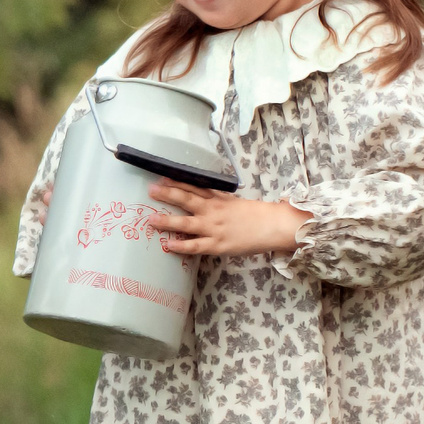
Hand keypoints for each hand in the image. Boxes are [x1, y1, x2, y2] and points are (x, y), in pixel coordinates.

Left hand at [146, 180, 310, 256]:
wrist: (273, 225)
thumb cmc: (255, 215)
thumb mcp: (234, 202)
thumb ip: (216, 199)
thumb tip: (199, 194)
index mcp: (217, 199)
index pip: (193, 187)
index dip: (176, 182)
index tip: (160, 177)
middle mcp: (212, 211)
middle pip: (186, 199)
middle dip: (167, 194)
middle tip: (150, 190)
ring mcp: (214, 228)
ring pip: (186, 223)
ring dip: (167, 220)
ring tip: (150, 220)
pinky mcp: (217, 245)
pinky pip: (195, 246)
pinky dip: (181, 245)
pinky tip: (168, 245)